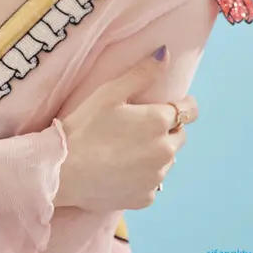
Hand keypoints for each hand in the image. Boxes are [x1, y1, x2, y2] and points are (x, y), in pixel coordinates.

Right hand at [54, 46, 197, 212]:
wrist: (63, 172)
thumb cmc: (84, 127)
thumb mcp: (110, 93)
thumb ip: (142, 73)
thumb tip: (166, 53)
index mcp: (159, 121)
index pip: (189, 111)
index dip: (183, 105)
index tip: (173, 104)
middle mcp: (165, 151)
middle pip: (179, 136)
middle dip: (167, 129)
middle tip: (138, 127)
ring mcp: (156, 178)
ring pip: (166, 160)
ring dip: (155, 153)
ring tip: (126, 149)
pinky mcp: (145, 198)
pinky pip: (151, 183)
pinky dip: (142, 176)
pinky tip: (120, 170)